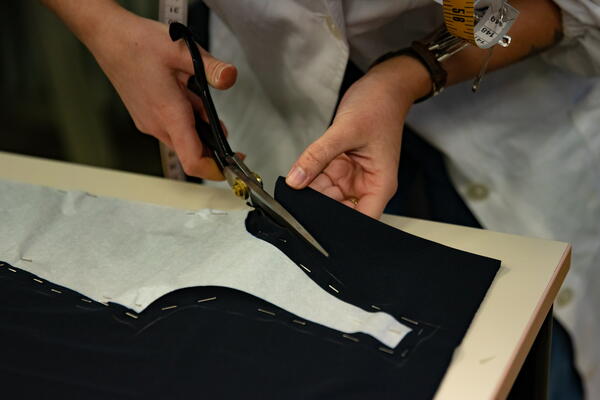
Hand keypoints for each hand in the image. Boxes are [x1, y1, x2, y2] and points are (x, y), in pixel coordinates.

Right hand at [81, 6, 237, 178]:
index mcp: (168, 114)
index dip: (216, 170)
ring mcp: (149, 123)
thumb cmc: (137, 43)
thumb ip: (210, 67)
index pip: (193, 161)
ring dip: (199, 127)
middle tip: (221, 121)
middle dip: (212, 142)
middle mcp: (157, 124)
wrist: (107, 36)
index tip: (233, 163)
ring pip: (183, 139)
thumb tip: (229, 77)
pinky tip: (186, 95)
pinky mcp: (146, 118)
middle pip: (192, 152)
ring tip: (198, 97)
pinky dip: (186, 120)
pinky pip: (172, 128)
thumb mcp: (181, 50)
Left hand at [285, 56, 430, 218]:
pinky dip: (310, 177)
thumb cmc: (379, 106)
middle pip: (340, 210)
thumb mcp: (345, 131)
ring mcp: (353, 177)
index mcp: (379, 184)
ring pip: (327, 196)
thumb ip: (317, 156)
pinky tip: (298, 176)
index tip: (315, 227)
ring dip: (311, 193)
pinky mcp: (342, 167)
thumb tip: (296, 179)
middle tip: (295, 205)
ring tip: (293, 190)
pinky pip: (322, 178)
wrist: (382, 87)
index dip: (339, 227)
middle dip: (318, 208)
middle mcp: (367, 185)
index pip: (361, 220)